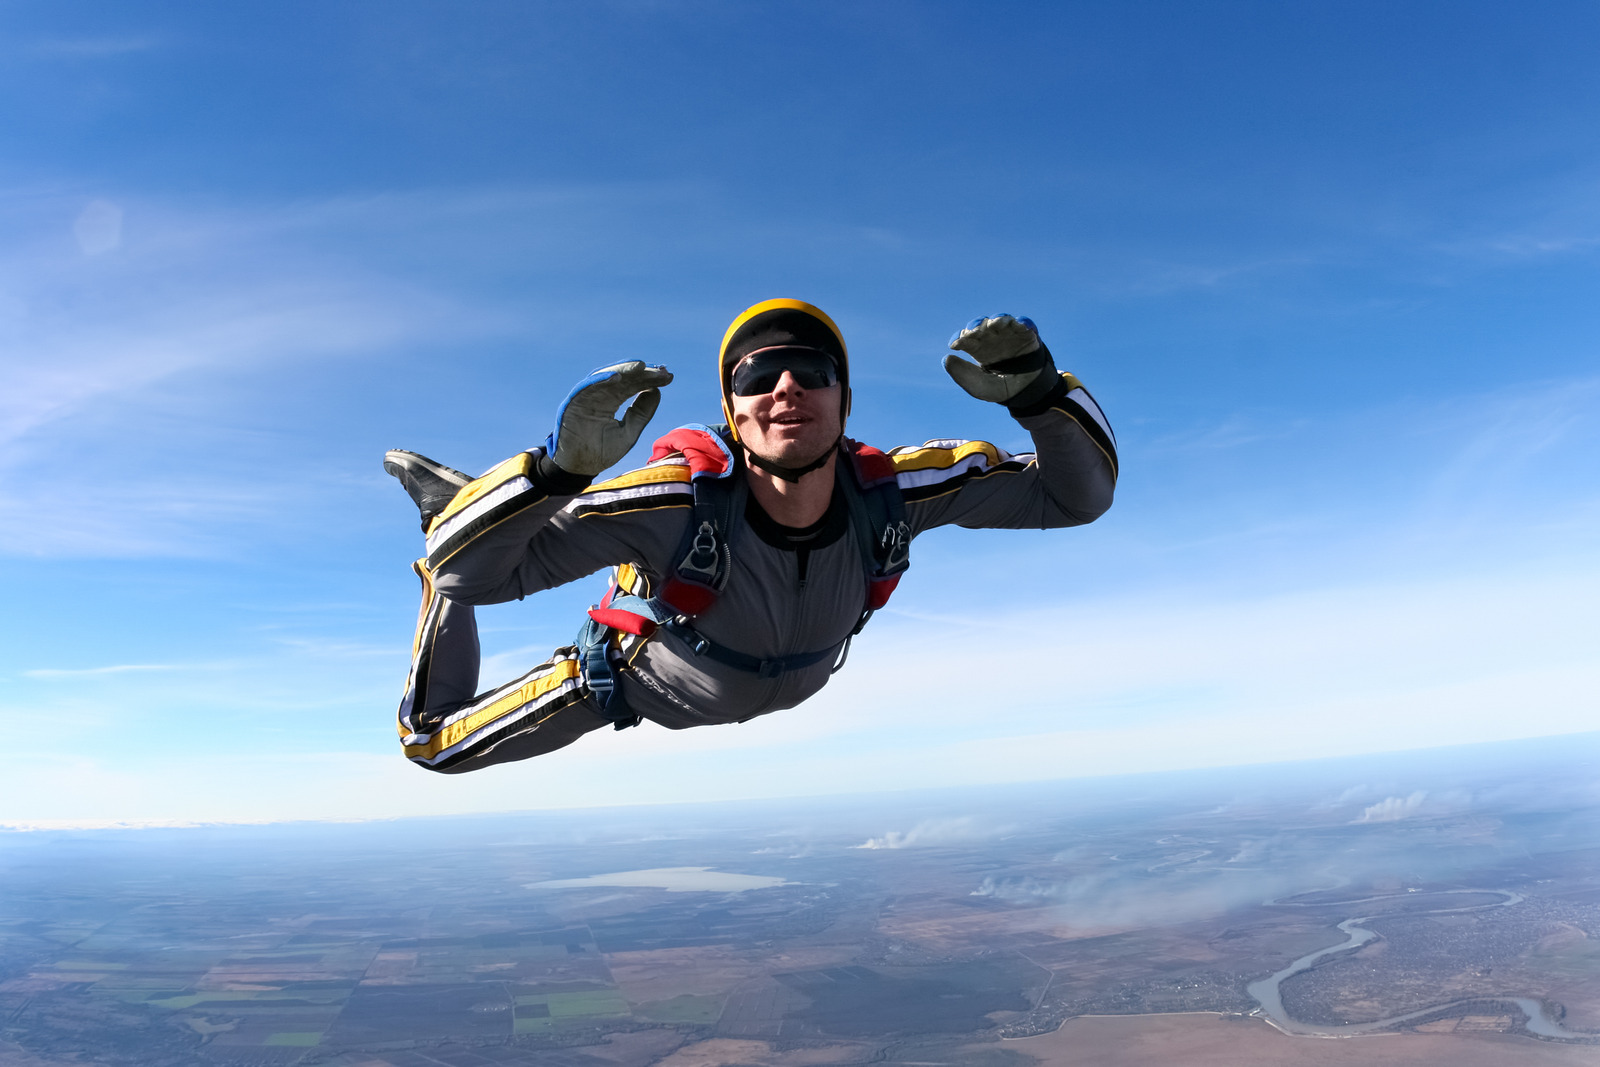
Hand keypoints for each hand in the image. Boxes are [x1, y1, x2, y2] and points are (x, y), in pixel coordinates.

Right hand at [545, 362, 672, 476]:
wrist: (580, 468)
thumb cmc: (602, 451)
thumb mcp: (629, 431)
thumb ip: (642, 413)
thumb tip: (657, 391)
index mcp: (612, 401)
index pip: (633, 386)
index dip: (650, 380)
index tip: (668, 376)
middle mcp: (600, 395)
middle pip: (623, 379)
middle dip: (641, 373)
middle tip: (660, 370)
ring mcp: (587, 397)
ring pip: (607, 379)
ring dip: (623, 371)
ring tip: (641, 366)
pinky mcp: (574, 402)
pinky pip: (587, 388)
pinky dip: (600, 381)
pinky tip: (616, 376)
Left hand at [942, 314, 1058, 407]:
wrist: (1027, 393)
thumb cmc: (999, 388)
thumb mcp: (980, 387)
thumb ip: (963, 375)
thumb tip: (946, 358)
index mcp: (977, 348)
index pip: (965, 339)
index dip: (960, 339)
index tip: (956, 345)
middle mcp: (991, 338)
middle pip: (981, 326)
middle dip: (977, 326)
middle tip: (975, 331)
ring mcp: (1009, 334)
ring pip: (1001, 321)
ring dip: (998, 320)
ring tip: (996, 324)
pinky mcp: (1027, 335)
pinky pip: (1025, 325)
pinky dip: (1024, 323)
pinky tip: (1021, 325)